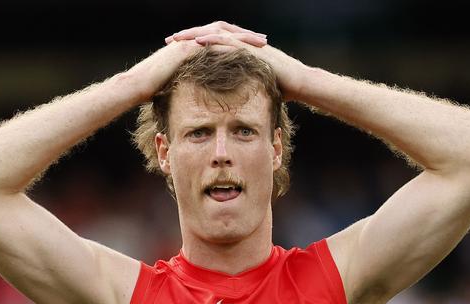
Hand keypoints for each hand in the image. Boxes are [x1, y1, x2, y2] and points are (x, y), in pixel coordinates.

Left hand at [164, 21, 307, 101]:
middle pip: (210, 34)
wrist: (300, 83)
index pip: (211, 43)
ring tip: (179, 39)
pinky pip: (231, 41)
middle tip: (169, 41)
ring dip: (196, 35)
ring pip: (217, 33)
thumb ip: (240, 89)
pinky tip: (200, 43)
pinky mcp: (254, 48)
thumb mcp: (254, 88)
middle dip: (189, 36)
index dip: (192, 46)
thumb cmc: (280, 88)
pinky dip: (215, 40)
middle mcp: (242, 42)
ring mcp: (248, 43)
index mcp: (239, 50)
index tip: (174, 51)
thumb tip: (228, 103)